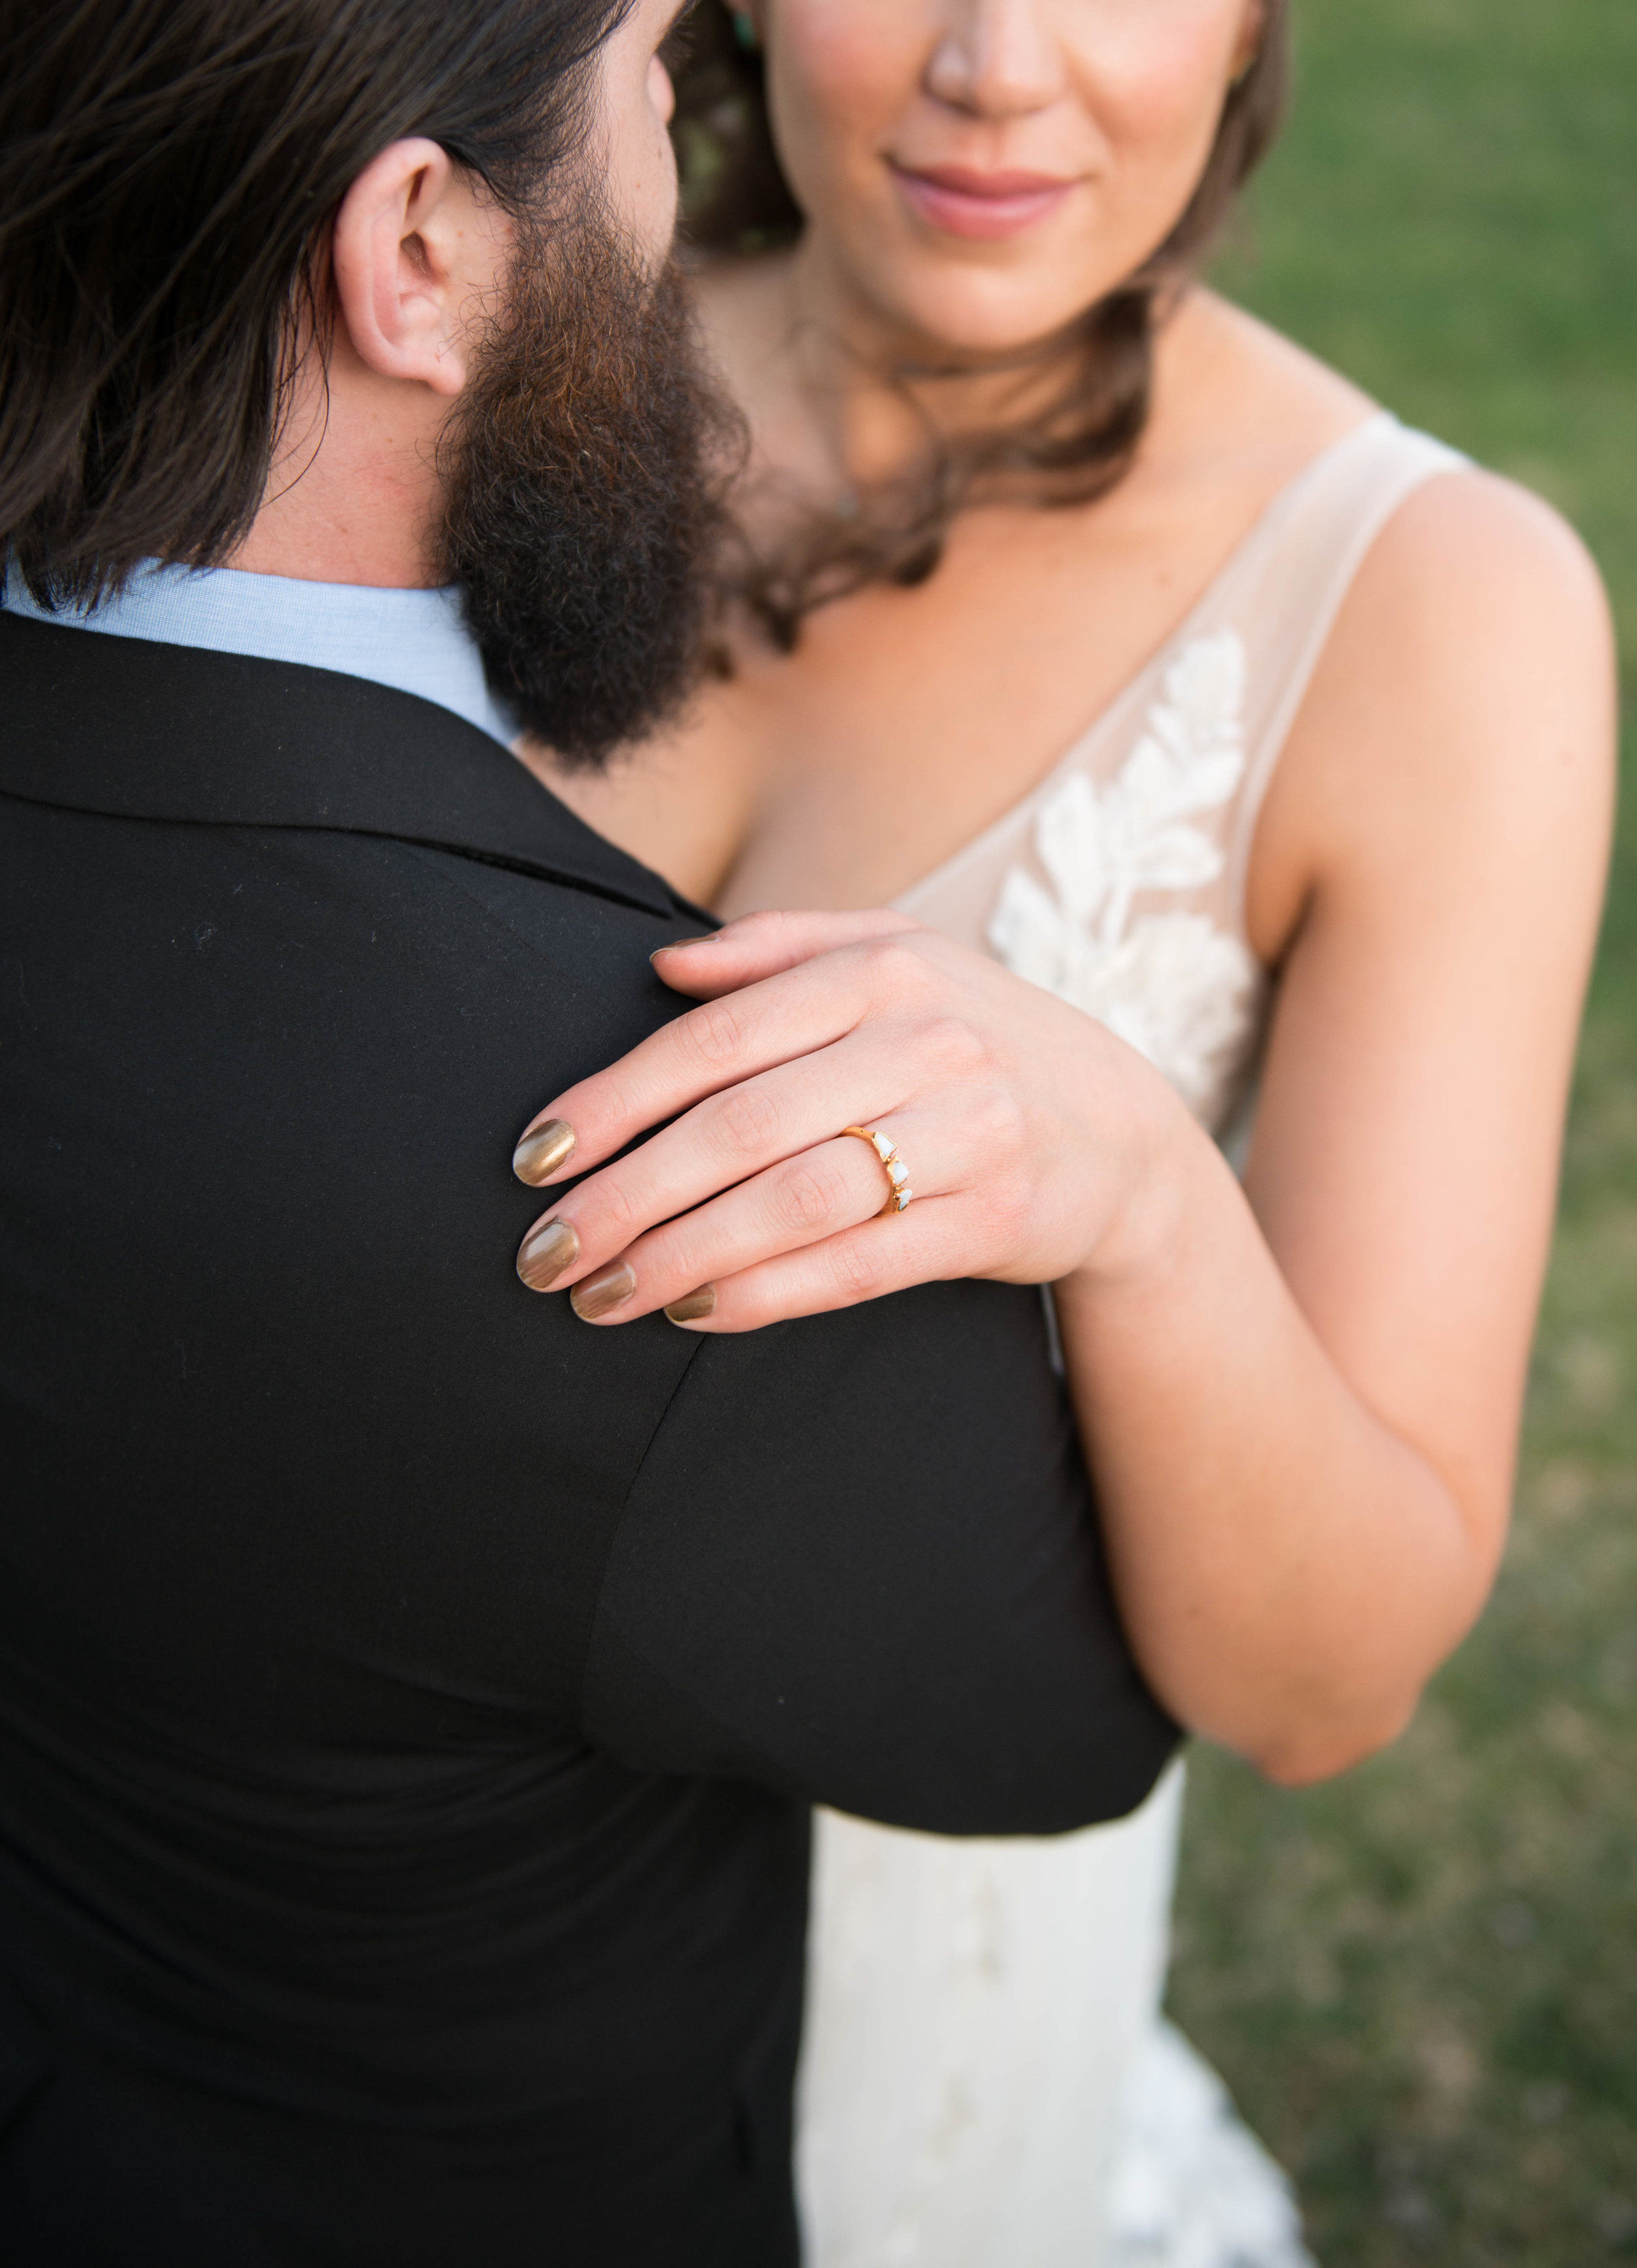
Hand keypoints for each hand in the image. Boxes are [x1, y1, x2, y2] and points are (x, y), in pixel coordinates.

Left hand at [509, 909, 1185, 1329]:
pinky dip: (767, 1293)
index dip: (614, 1101)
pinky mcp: (993, 1219)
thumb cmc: (971, 1037)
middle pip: (741, 1128)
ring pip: (793, 1202)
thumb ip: (777, 949)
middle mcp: (927, 1042)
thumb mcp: (895, 956)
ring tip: (601, 1295)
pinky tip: (696, 1312)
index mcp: (882, 969)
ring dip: (681, 1256)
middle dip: (626, 1196)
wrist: (1121, 1130)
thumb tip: (659, 965)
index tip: (535, 1156)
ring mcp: (968, 1132)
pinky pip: (858, 1265)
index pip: (717, 1039)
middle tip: (545, 1251)